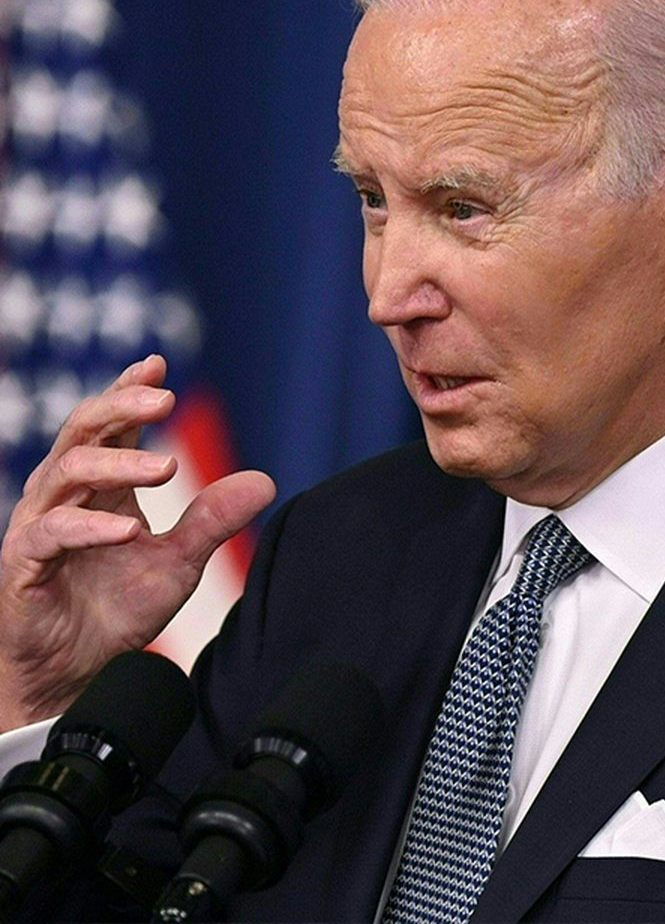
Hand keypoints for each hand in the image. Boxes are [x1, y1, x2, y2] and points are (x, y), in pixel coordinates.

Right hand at [0, 355, 275, 729]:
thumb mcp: (179, 562)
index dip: (127, 394)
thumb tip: (266, 480)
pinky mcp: (24, 565)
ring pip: (64, 474)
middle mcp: (64, 497)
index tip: (156, 365)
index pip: (109, 427)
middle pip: (81, 434)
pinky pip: (50, 534)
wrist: (77, 672)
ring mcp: (39, 527)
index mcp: (99, 488)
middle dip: (119, 409)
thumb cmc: (116, 609)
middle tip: (163, 399)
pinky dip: (89, 528)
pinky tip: (128, 530)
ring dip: (116, 466)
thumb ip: (212, 520)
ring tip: (166, 468)